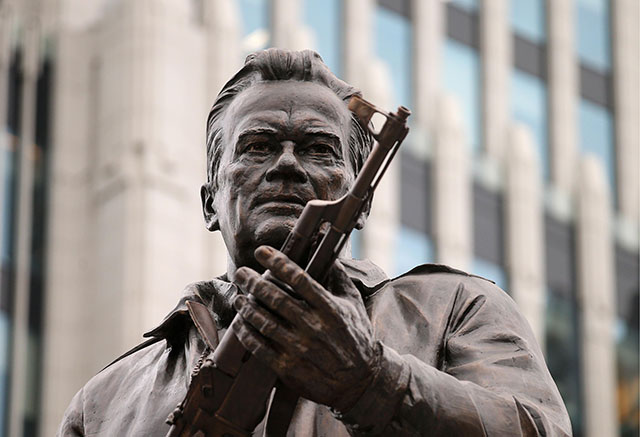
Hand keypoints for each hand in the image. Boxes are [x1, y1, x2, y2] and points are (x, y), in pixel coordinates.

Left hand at [232, 245, 379, 411]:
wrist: (360, 381)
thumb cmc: (356, 336)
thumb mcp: (353, 303)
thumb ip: (337, 275)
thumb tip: (323, 246)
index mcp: (330, 309)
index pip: (299, 279)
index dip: (278, 262)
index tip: (262, 252)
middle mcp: (314, 328)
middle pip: (276, 299)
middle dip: (254, 282)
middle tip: (241, 272)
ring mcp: (300, 349)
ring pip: (264, 322)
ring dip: (247, 307)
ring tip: (239, 297)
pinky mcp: (289, 369)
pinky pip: (260, 347)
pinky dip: (246, 333)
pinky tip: (240, 322)